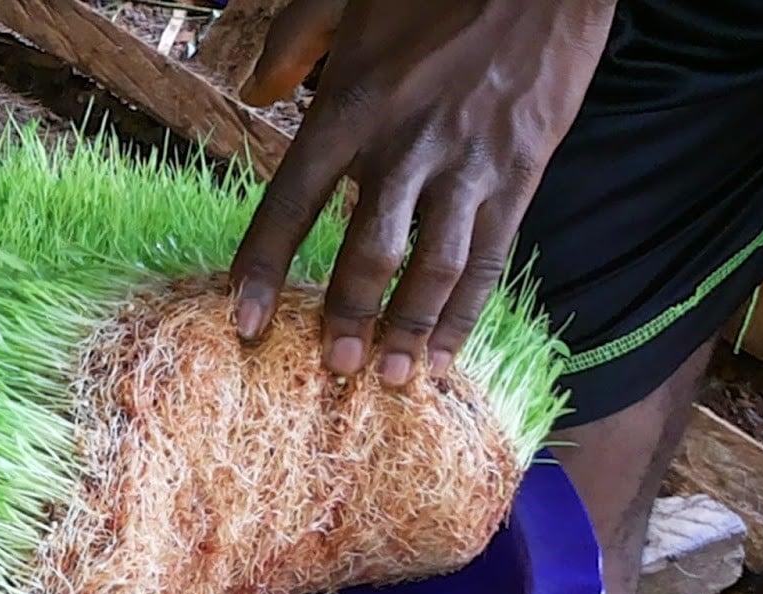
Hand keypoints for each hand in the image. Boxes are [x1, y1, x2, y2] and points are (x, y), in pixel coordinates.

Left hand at [229, 0, 614, 383]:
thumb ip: (292, 45)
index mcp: (350, 107)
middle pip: (367, 251)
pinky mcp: (521, 169)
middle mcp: (404, 145)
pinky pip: (492, 255)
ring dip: (411, 329)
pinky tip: (450, 350)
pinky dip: (469, 309)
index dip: (262, 269)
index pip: (291, 204)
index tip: (241, 322)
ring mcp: (468, 163)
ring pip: (434, 265)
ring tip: (392, 379)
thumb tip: (252, 89)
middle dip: (347, 317)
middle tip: (333, 369)